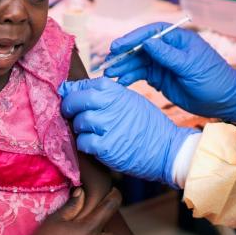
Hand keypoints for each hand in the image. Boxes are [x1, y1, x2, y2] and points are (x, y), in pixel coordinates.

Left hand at [59, 78, 197, 184]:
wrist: (167, 149)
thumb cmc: (148, 124)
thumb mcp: (130, 100)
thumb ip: (106, 95)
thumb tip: (73, 89)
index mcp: (115, 90)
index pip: (82, 85)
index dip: (71, 91)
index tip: (67, 96)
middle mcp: (110, 105)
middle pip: (75, 101)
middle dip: (68, 107)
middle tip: (69, 114)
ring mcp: (107, 126)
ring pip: (78, 123)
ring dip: (79, 129)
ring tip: (90, 132)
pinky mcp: (105, 147)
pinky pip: (82, 142)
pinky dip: (84, 145)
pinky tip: (94, 145)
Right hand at [103, 23, 235, 122]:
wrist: (224, 100)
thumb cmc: (213, 78)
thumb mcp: (191, 66)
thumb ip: (168, 55)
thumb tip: (147, 42)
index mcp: (177, 40)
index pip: (150, 33)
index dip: (133, 38)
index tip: (118, 46)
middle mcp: (167, 49)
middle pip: (140, 48)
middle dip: (123, 55)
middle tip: (108, 63)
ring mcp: (163, 64)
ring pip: (138, 62)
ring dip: (124, 68)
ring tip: (111, 75)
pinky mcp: (160, 78)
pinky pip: (141, 75)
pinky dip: (130, 78)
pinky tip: (121, 83)